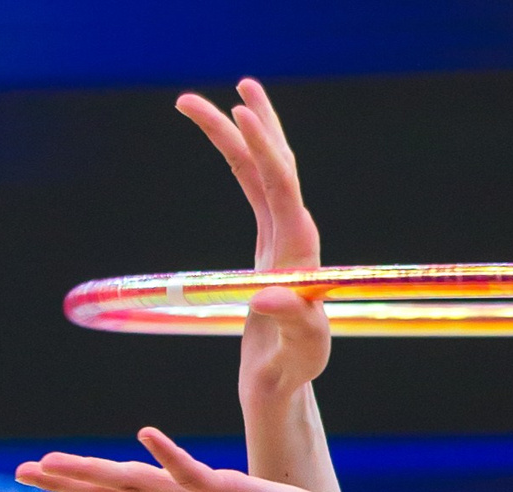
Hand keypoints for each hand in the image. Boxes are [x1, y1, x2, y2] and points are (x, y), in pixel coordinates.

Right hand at [15, 430, 377, 491]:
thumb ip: (201, 486)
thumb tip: (182, 475)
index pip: (118, 491)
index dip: (76, 482)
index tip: (38, 472)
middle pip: (112, 489)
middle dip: (66, 480)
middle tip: (21, 472)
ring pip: (136, 484)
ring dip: (94, 471)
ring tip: (53, 462)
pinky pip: (191, 471)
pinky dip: (168, 454)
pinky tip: (145, 432)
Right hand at [178, 78, 330, 399]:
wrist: (285, 383)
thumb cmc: (293, 372)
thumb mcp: (296, 354)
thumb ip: (291, 324)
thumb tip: (268, 296)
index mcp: (300, 256)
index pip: (284, 189)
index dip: (265, 149)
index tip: (242, 112)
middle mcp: (296, 239)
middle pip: (277, 168)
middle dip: (255, 126)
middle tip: (233, 86)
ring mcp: (282, 239)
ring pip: (263, 173)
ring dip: (241, 135)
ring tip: (212, 98)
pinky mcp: (268, 245)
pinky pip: (254, 190)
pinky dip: (240, 160)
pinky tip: (229, 139)